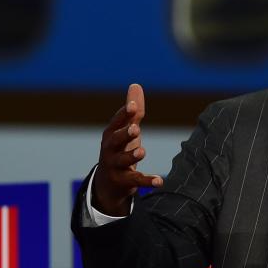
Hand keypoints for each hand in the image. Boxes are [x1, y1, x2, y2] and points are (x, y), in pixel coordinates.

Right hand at [92, 84, 163, 215]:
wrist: (108, 183)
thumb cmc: (119, 150)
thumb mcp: (125, 130)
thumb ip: (133, 112)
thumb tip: (135, 85)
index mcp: (111, 134)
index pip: (116, 122)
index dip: (124, 114)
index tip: (132, 106)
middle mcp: (110, 149)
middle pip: (115, 140)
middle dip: (124, 134)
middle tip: (136, 128)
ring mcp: (114, 166)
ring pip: (122, 161)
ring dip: (132, 156)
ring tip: (142, 151)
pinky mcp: (123, 181)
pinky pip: (135, 181)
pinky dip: (147, 181)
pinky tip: (160, 181)